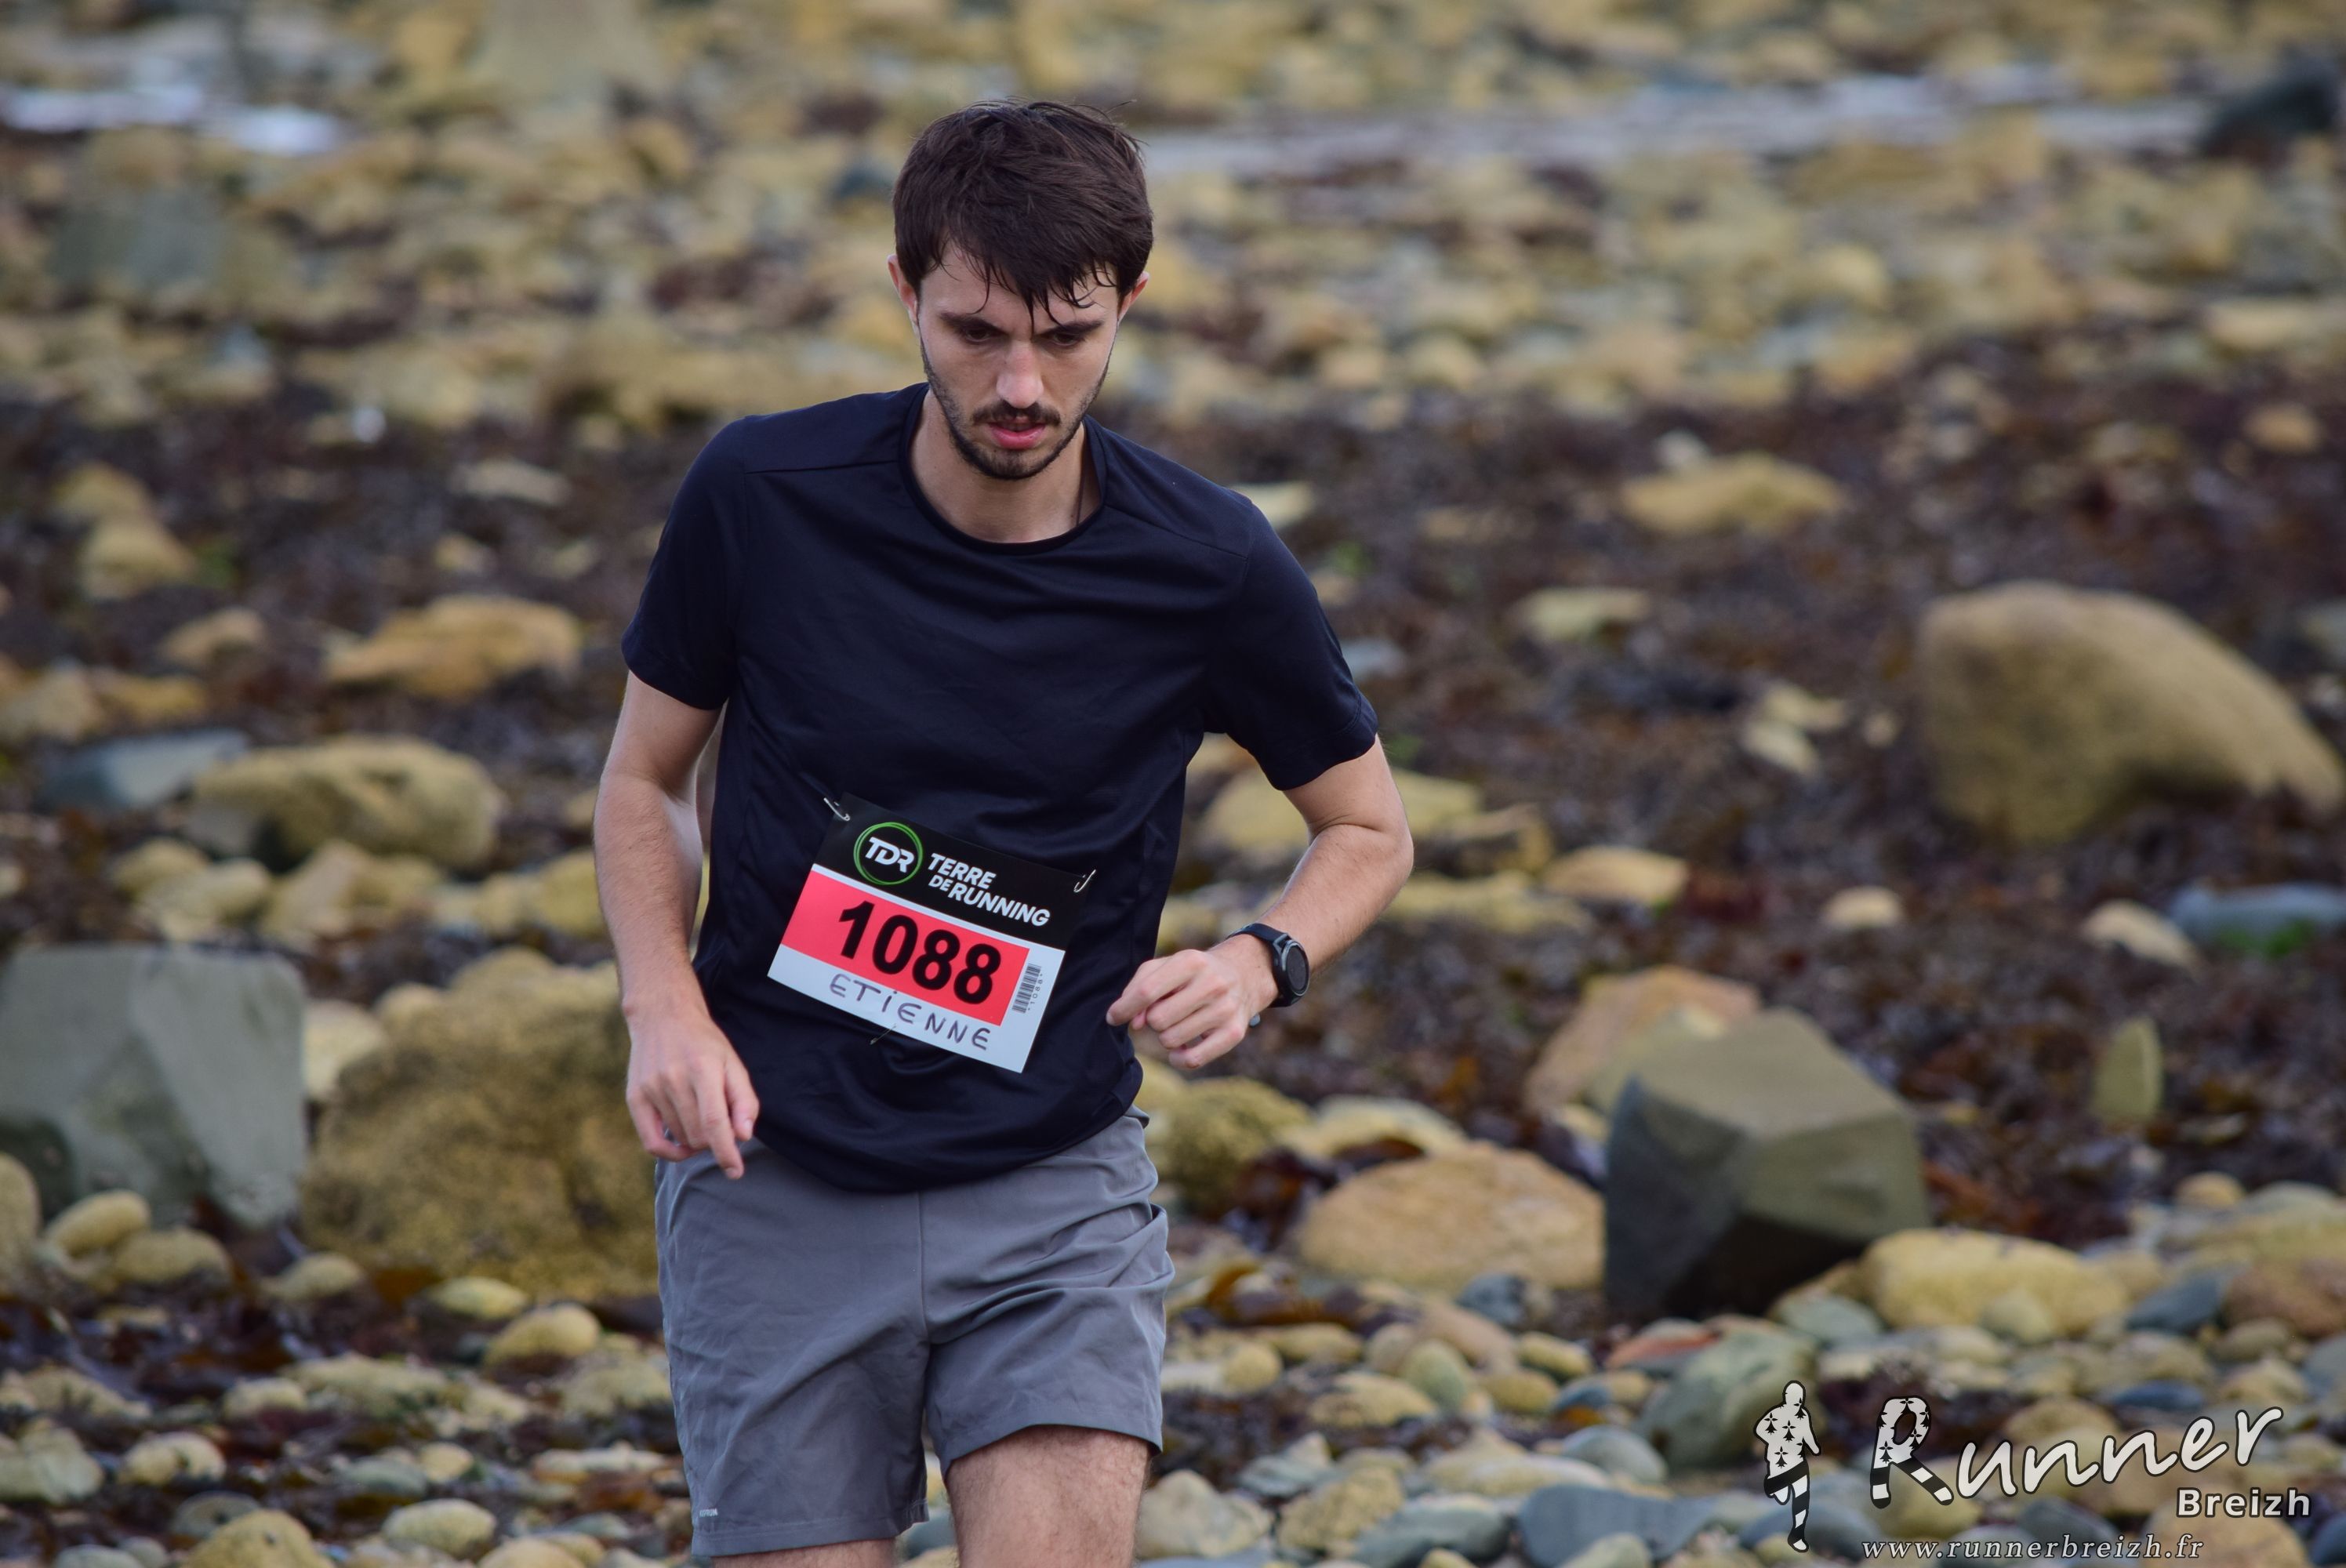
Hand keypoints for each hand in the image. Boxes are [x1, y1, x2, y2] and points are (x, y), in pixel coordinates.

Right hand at [623, 1001, 759, 1177]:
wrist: (663, 1017)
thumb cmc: (705, 1044)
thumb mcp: (733, 1063)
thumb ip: (744, 1100)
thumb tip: (743, 1136)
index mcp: (702, 1069)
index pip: (714, 1122)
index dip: (726, 1152)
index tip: (736, 1172)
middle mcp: (673, 1079)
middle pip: (698, 1134)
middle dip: (715, 1139)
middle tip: (720, 1121)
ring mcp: (651, 1088)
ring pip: (680, 1138)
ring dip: (696, 1139)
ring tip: (701, 1114)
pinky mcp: (634, 1096)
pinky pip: (651, 1142)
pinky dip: (671, 1152)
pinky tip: (684, 1146)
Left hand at [1105, 937, 1279, 1071]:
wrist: (1244, 975)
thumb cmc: (1193, 973)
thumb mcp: (1166, 966)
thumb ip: (1139, 987)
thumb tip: (1132, 1022)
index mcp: (1190, 962)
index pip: (1147, 991)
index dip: (1124, 1008)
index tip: (1113, 1018)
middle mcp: (1211, 984)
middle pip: (1157, 1020)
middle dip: (1152, 1021)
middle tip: (1164, 1013)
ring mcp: (1225, 1009)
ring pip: (1171, 1040)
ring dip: (1167, 1036)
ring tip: (1179, 1023)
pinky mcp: (1234, 1033)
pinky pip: (1192, 1060)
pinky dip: (1179, 1058)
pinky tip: (1182, 1047)